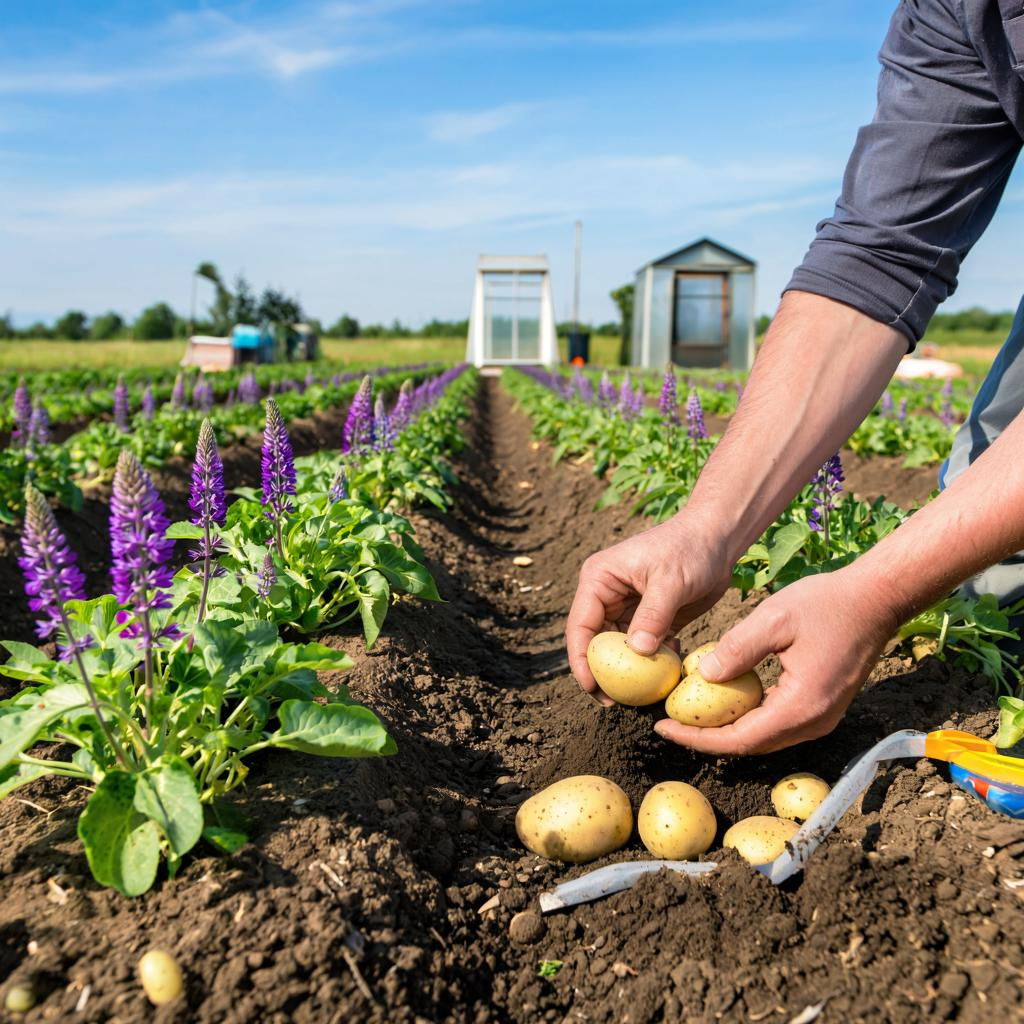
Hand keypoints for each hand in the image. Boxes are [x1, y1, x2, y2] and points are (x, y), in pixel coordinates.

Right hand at [567, 516, 731, 704]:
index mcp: (599, 580)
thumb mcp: (670, 581)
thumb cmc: (690, 549)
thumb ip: (653, 616)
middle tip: (616, 703)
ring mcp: (627, 607)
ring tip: (644, 693)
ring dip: (630, 671)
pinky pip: (643, 648)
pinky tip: (670, 668)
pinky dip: (653, 661)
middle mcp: (607, 595)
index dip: (581, 660)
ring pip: (619, 649)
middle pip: (595, 642)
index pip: (581, 625)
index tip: (592, 688)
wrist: (717, 538)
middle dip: (604, 673)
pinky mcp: (649, 618)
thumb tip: (637, 652)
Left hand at [654, 568, 897, 753]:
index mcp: (802, 706)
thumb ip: (738, 648)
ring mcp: (821, 717)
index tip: (663, 728)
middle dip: (707, 737)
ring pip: (764, 736)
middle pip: (751, 745)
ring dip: (727, 728)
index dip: (698, 738)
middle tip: (669, 723)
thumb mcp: (775, 618)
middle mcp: (814, 722)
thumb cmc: (828, 603)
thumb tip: (704, 675)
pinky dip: (747, 717)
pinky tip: (723, 699)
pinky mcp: (822, 706)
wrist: (877, 599)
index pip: (741, 738)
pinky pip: (777, 722)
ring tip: (689, 714)